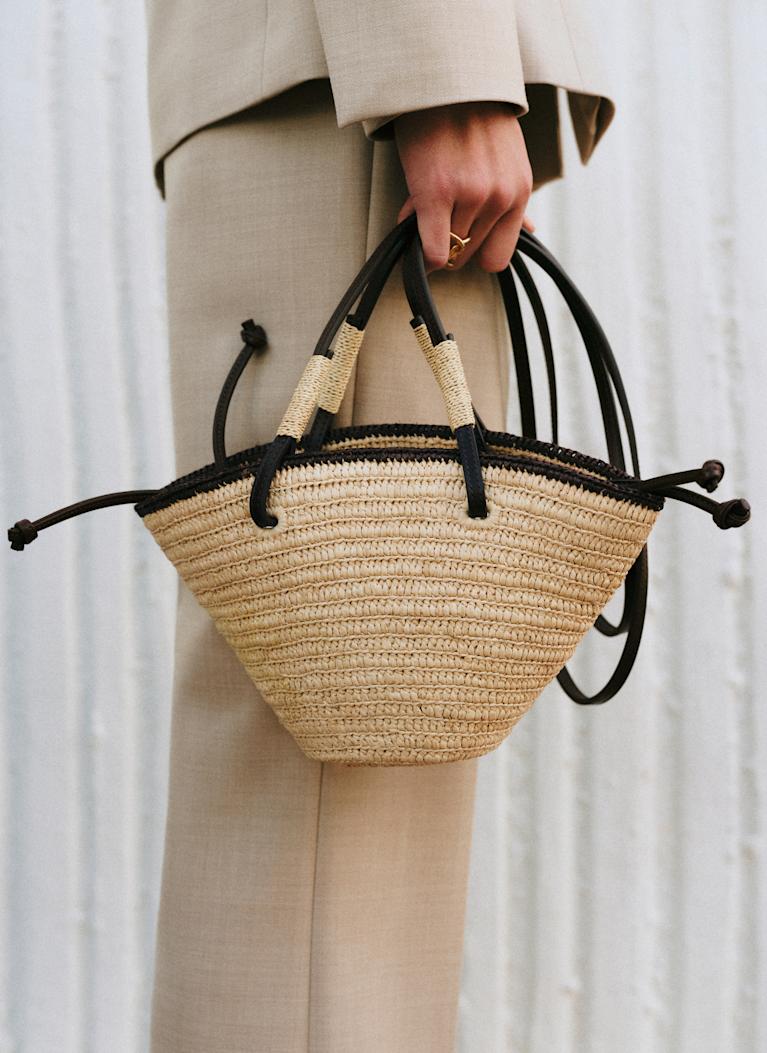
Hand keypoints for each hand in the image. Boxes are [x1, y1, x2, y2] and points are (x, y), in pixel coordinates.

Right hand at [394, 101, 533, 273]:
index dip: (474, 253)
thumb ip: (517, 199)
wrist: (446, 78)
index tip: (458, 240)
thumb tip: (533, 230)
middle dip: (448, 241)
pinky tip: (408, 229)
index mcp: (519, 192)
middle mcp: (500, 197)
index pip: (498, 257)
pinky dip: (419, 252)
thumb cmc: (474, 117)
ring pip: (447, 249)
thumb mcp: (508, 158)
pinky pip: (432, 249)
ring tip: (421, 203)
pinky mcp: (437, 193)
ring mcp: (470, 195)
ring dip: (428, 233)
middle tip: (434, 215)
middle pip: (468, 255)